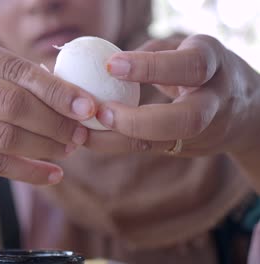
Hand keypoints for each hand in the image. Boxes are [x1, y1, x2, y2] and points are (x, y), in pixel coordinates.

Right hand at [0, 32, 95, 183]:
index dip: (57, 91)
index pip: (18, 70)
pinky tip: (50, 175)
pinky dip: (26, 171)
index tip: (87, 106)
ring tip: (68, 150)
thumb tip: (61, 88)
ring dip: (44, 147)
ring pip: (3, 136)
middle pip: (13, 104)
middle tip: (80, 133)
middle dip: (54, 122)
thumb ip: (5, 72)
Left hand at [85, 34, 259, 156]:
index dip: (150, 67)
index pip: (189, 66)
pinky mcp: (187, 147)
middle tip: (100, 111)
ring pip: (167, 142)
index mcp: (214, 64)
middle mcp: (214, 100)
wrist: (244, 109)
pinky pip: (151, 148)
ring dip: (120, 140)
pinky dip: (117, 144)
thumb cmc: (201, 69)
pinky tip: (89, 138)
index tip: (111, 65)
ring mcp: (203, 129)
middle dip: (139, 120)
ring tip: (84, 133)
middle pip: (186, 119)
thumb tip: (107, 61)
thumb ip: (153, 53)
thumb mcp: (185, 50)